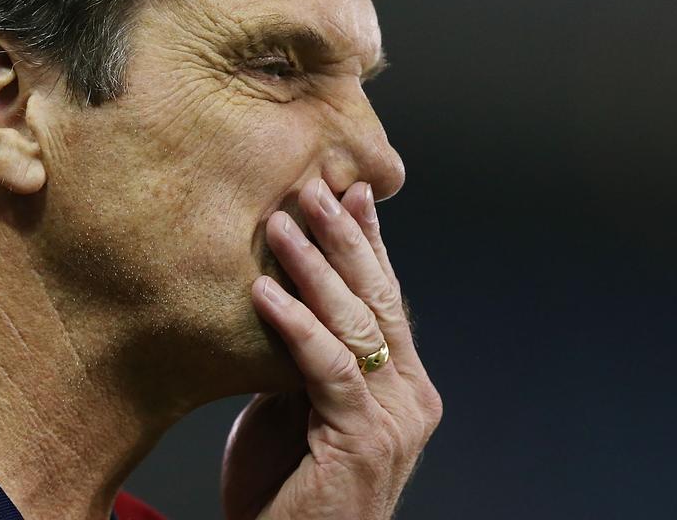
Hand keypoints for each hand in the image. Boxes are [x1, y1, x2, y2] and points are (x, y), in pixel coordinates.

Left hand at [221, 178, 442, 519]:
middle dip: (347, 239)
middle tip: (315, 187)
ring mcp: (394, 423)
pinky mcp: (361, 443)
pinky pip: (329, 369)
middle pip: (380, 300)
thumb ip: (307, 360)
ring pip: (358, 326)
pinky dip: (295, 327)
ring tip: (281, 223)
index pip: (387, 300)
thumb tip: (284, 295)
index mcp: (405, 386)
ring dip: (315, 269)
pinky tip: (264, 294)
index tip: (350, 193)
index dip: (370, 244)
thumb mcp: (298, 410)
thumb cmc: (287, 494)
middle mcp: (412, 398)